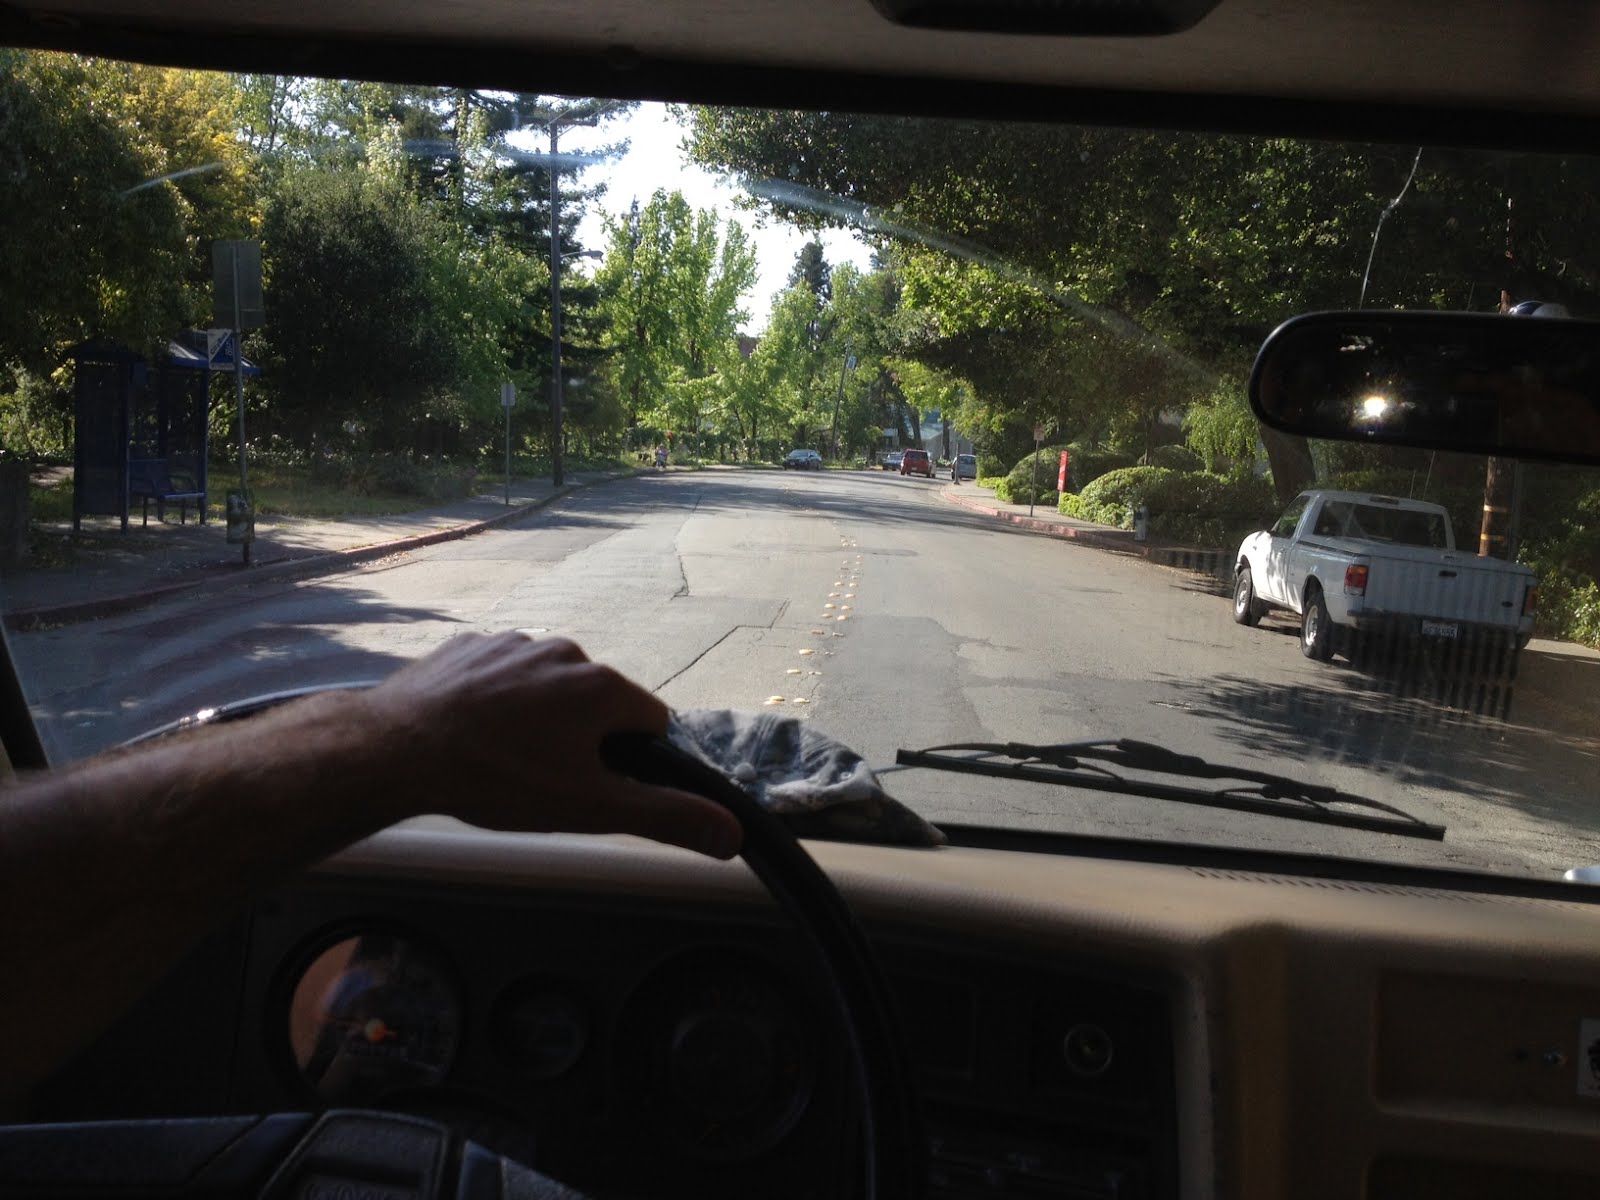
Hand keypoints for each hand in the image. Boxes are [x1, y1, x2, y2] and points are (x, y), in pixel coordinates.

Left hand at [358, 633, 742, 859]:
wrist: (396, 748)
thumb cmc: (498, 779)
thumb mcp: (589, 807)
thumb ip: (666, 816)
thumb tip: (733, 833)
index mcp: (602, 686)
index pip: (650, 725)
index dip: (631, 763)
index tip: (595, 787)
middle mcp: (566, 651)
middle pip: (598, 703)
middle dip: (583, 740)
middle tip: (543, 780)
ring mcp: (513, 642)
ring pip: (548, 688)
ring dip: (539, 718)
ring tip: (502, 759)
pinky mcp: (469, 645)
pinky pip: (501, 675)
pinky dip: (496, 701)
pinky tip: (472, 734)